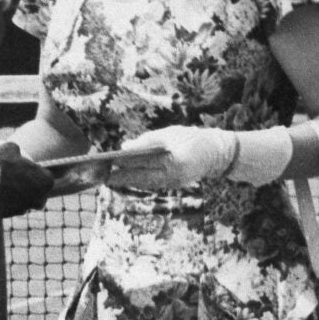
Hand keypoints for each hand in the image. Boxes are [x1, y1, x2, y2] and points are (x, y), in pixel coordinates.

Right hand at [0, 142, 52, 217]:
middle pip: (39, 197)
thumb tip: (16, 154)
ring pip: (22, 204)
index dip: (39, 175)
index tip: (30, 171)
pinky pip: (6, 209)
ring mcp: (22, 208)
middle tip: (21, 182)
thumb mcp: (10, 148)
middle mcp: (37, 198)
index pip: (48, 179)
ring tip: (2, 187)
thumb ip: (18, 153)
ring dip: (16, 198)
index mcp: (44, 181)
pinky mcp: (6, 215)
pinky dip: (2, 203)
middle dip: (33, 192)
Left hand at [107, 126, 235, 188]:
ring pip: (146, 183)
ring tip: (107, 177)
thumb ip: (146, 140)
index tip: (108, 161)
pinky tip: (124, 179)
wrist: (217, 153)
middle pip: (142, 176)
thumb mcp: (170, 133)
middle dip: (121, 176)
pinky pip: (152, 185)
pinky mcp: (174, 186)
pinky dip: (138, 182)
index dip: (126, 162)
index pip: (145, 161)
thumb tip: (124, 147)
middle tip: (101, 175)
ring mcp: (175, 183)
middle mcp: (175, 174)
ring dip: (126, 181)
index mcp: (175, 158)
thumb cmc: (191, 137)